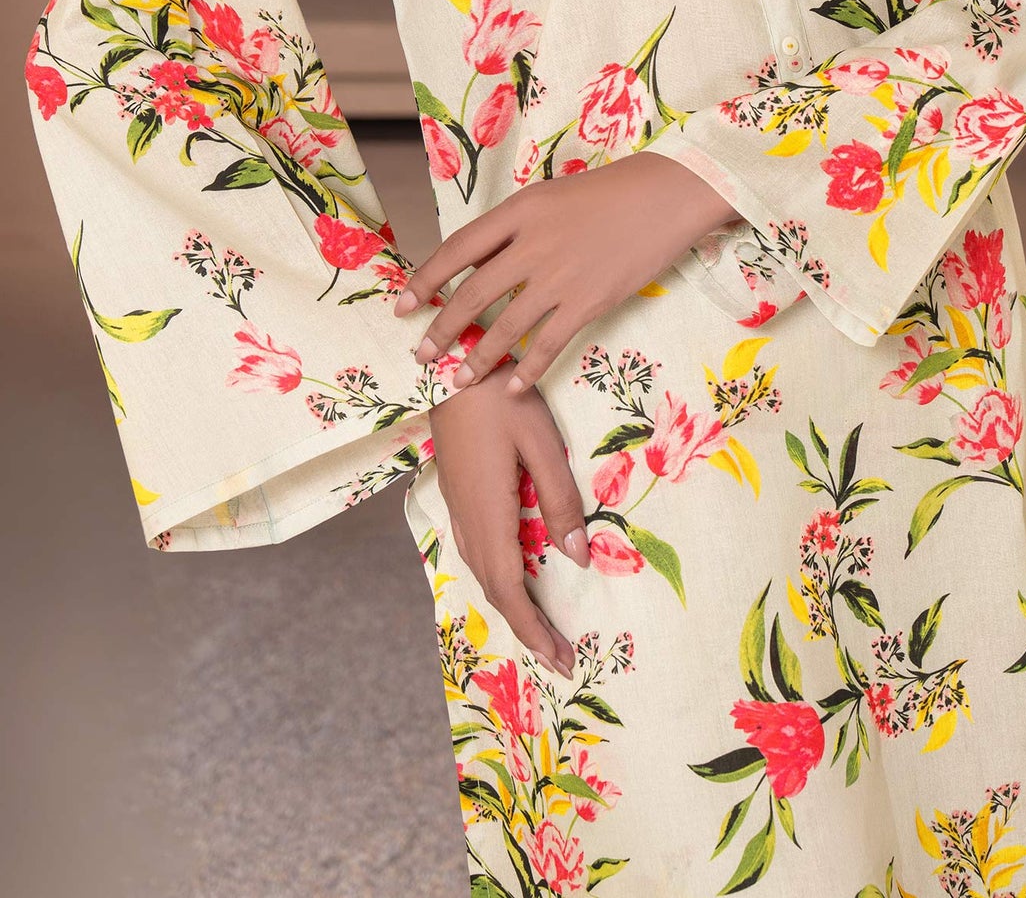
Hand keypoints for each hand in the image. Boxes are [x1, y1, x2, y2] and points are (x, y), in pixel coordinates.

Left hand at [394, 150, 739, 394]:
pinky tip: (516, 385)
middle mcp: (533, 244)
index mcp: (519, 210)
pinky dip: (530, 368)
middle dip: (442, 329)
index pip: (458, 249)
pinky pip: (549, 343)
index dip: (426, 280)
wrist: (664, 197)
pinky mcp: (589, 301)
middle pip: (473, 293)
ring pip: (506, 326)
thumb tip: (479, 263)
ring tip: (459, 378)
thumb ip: (515, 228)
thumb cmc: (609, 193)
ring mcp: (561, 275)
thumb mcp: (550, 197)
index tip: (404, 305)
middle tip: (423, 354)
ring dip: (478, 357)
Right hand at [428, 362, 590, 678]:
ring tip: (543, 629)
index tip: (561, 658)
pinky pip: (479, 553)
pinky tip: (517, 580)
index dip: (534, 628)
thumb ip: (559, 499)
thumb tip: (578, 556)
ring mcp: (458, 509)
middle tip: (561, 657)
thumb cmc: (500, 397)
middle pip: (495, 590)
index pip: (509, 588)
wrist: (447, 367)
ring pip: (484, 574)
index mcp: (488, 513)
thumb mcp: (541, 442)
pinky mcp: (458, 496)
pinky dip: (500, 580)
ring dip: (514, 606)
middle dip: (528, 628)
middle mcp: (467, 520)